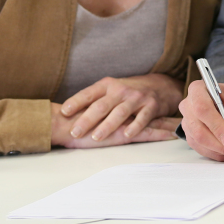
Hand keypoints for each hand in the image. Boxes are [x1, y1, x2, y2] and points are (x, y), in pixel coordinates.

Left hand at [57, 74, 183, 141]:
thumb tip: (64, 113)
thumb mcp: (110, 90)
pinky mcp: (151, 106)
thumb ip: (92, 100)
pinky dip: (134, 127)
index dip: (76, 102)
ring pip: (120, 113)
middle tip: (75, 132)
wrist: (159, 86)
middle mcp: (121, 90)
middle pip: (101, 105)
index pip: (88, 94)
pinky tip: (126, 135)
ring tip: (96, 137)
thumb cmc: (127, 92)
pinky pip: (142, 118)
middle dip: (87, 119)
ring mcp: (136, 98)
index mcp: (107, 85)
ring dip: (107, 126)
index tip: (64, 112)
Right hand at [179, 78, 223, 160]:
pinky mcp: (193, 138)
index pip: (201, 108)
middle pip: (198, 130)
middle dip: (221, 144)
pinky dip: (222, 155)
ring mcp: (189, 123)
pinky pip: (205, 151)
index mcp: (199, 89)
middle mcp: (189, 106)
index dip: (215, 125)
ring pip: (201, 143)